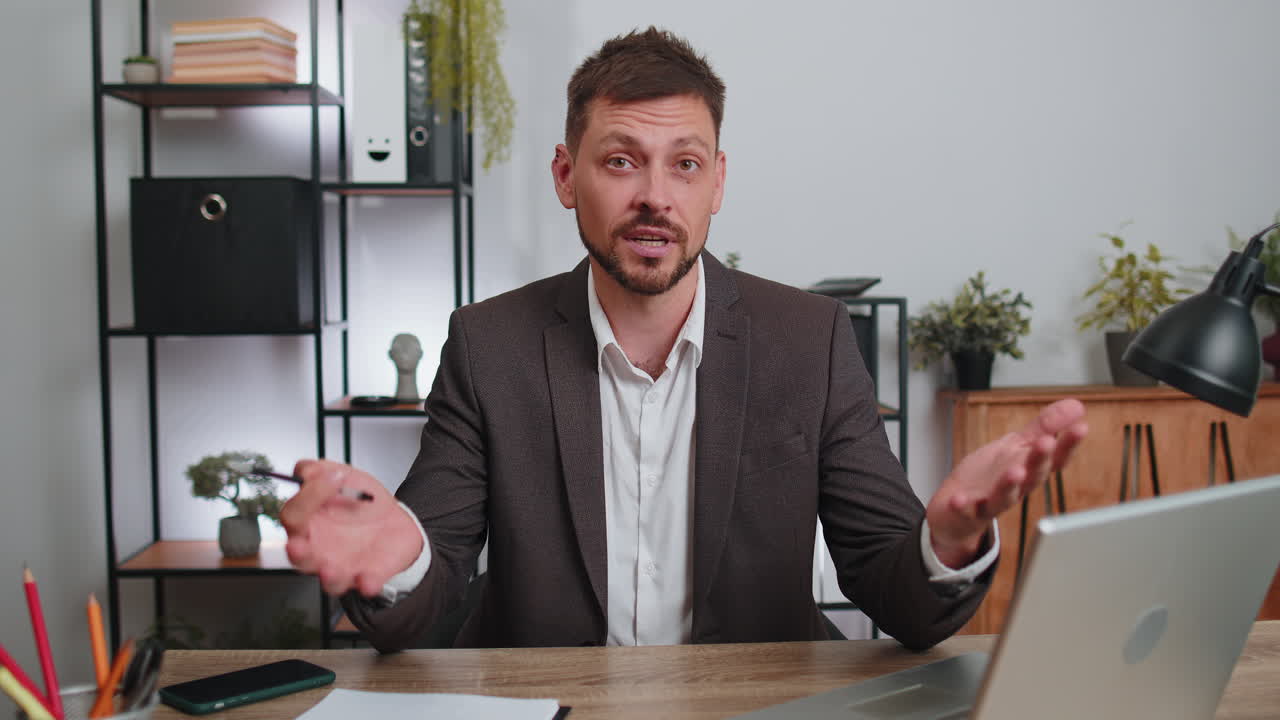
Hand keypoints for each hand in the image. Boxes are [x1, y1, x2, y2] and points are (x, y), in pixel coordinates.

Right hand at [280, 459, 424, 596]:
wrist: (392, 517)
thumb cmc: (357, 500)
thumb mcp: (341, 476)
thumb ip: (319, 470)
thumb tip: (306, 470)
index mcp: (307, 524)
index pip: (294, 515)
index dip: (307, 498)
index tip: (333, 477)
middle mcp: (319, 550)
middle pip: (300, 558)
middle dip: (298, 554)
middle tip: (298, 546)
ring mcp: (343, 566)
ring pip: (330, 581)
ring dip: (330, 577)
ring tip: (330, 570)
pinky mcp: (369, 576)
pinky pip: (367, 584)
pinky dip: (367, 583)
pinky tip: (368, 581)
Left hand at [926, 398, 1087, 567]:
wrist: (959, 509)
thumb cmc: (992, 475)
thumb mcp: (1019, 445)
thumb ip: (1045, 426)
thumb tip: (1076, 405)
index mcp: (1030, 468)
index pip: (1055, 458)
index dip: (1068, 444)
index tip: (1081, 427)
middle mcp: (1016, 487)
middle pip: (1033, 476)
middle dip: (1040, 459)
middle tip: (1047, 442)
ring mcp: (992, 501)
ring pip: (1005, 496)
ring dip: (1010, 484)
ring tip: (1015, 471)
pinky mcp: (967, 511)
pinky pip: (966, 510)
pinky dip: (963, 506)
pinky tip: (958, 500)